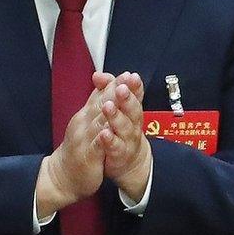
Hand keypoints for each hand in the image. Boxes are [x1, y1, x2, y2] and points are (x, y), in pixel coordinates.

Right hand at [34, 75, 114, 217]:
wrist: (61, 176)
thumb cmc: (78, 149)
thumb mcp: (86, 123)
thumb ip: (95, 104)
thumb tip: (104, 85)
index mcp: (86, 115)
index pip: (101, 95)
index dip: (115, 84)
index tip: (129, 73)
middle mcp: (84, 123)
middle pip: (101, 103)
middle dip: (115, 91)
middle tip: (127, 79)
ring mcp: (84, 139)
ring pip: (99, 121)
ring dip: (109, 109)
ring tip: (120, 98)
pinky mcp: (87, 156)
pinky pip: (96, 145)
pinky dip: (103, 138)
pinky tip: (109, 132)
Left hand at [98, 72, 150, 202]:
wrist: (129, 160)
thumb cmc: (122, 130)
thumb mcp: (118, 108)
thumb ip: (108, 89)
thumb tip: (98, 74)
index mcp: (131, 109)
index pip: (135, 94)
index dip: (134, 86)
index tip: (131, 76)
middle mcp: (133, 123)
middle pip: (132, 109)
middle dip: (127, 98)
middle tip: (121, 89)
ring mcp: (127, 139)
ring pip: (124, 127)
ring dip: (117, 117)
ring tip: (109, 107)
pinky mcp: (119, 154)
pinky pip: (116, 147)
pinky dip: (110, 141)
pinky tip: (104, 134)